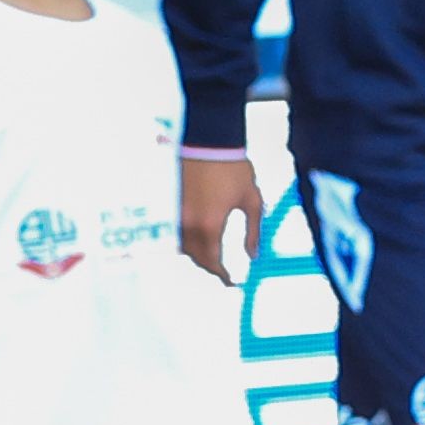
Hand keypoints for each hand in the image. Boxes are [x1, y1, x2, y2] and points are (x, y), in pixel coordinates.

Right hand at [180, 152, 261, 280]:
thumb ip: (253, 232)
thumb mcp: (252, 201)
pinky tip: (199, 240)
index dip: (222, 275)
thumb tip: (253, 256)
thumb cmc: (234, 169)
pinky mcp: (170, 204)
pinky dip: (186, 242)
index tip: (232, 283)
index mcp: (210, 225)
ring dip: (197, 256)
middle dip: (210, 267)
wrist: (208, 141)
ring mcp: (176, 214)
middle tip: (225, 274)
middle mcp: (188, 223)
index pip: (213, 261)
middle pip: (195, 257)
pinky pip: (175, 232)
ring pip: (182, 247)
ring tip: (214, 258)